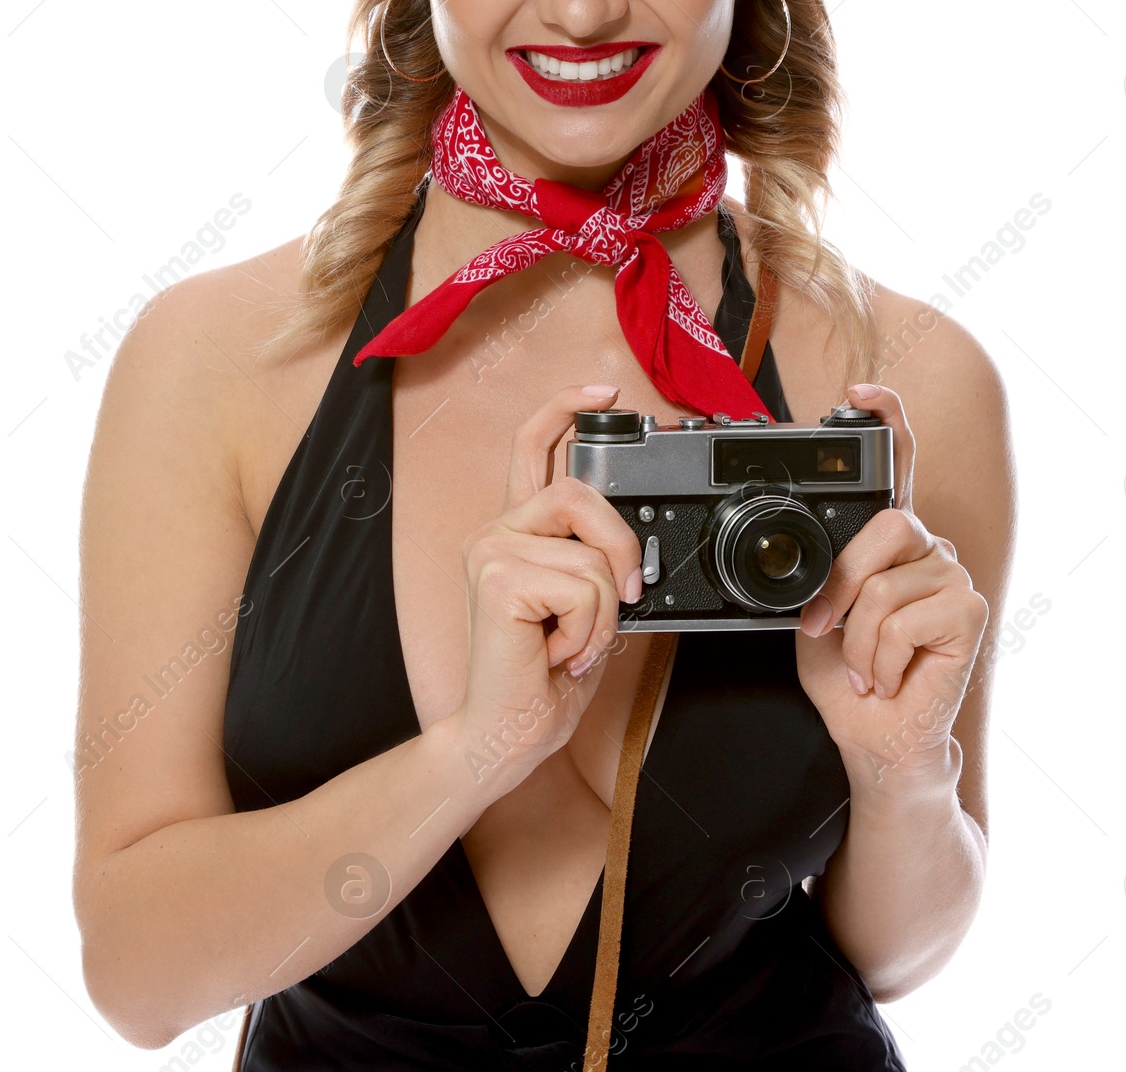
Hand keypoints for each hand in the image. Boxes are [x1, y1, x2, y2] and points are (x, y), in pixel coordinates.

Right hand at [449, 383, 643, 789]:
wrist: (507, 734)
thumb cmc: (544, 678)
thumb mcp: (586, 608)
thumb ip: (596, 563)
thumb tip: (633, 548)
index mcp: (516, 531)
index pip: (533, 446)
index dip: (566, 407)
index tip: (605, 390)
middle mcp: (496, 531)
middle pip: (581, 491)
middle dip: (621, 547)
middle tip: (625, 595)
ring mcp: (492, 549)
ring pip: (592, 552)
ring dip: (604, 610)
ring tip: (573, 643)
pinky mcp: (498, 576)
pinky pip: (585, 586)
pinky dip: (590, 630)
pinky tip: (557, 653)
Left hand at [794, 383, 988, 789]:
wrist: (875, 735)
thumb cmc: (848, 674)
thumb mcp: (817, 613)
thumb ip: (821, 571)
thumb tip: (806, 553)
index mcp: (889, 541)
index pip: (897, 466)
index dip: (886, 420)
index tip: (859, 393)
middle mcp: (927, 548)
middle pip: (882, 527)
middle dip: (841, 586)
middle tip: (826, 629)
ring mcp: (953, 574)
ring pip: (882, 588)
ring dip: (858, 641)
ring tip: (868, 666)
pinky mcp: (970, 610)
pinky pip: (901, 620)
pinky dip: (880, 658)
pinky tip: (892, 676)